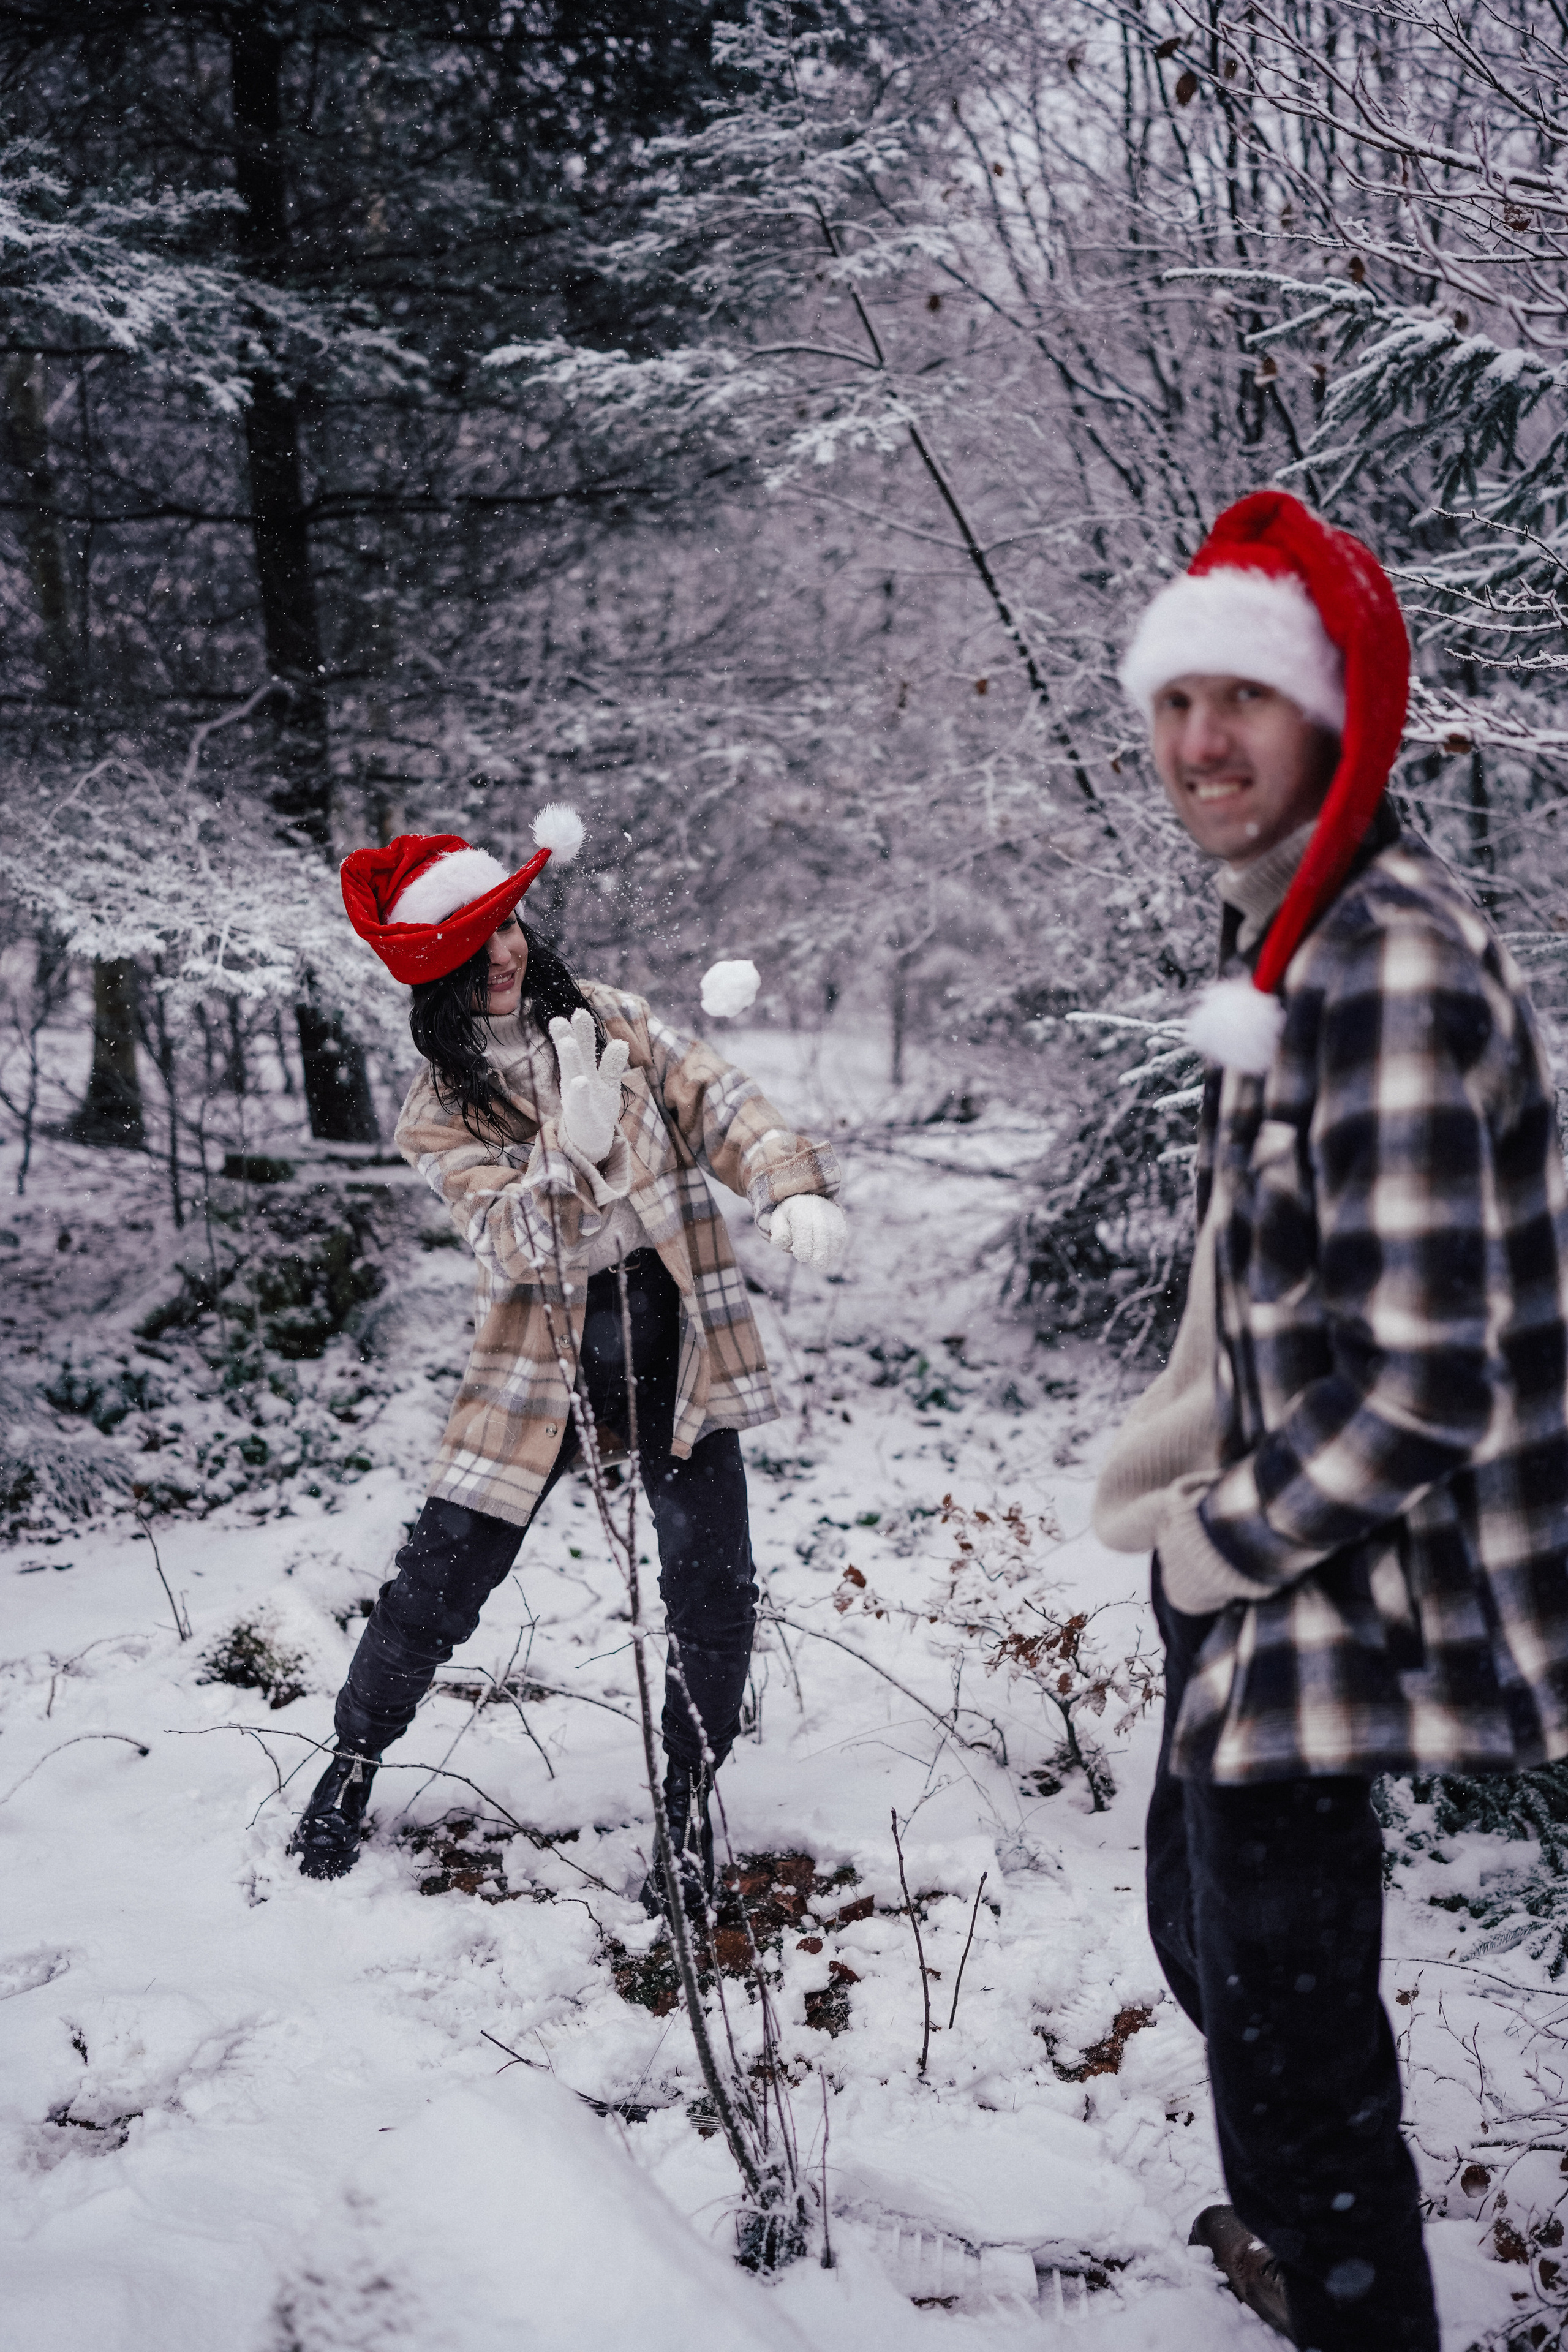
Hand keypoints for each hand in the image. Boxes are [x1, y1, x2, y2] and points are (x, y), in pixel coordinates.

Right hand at [549, 1008, 629, 1165]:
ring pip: (574, 1074)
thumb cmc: (596, 1108)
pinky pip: (582, 1101)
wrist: (589, 1142)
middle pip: (576, 1055)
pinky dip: (581, 1091)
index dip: (581, 1030)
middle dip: (571, 1037)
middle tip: (561, 1018)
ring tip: (568, 1043)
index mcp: (584, 1071)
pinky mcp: (582, 1114)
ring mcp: (578, 1097)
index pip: (583, 1047)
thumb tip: (621, 1043)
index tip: (578, 1012)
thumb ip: (611, 1064)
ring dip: (571, 1059)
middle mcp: (578, 1080)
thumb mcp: (606, 1084)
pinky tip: (581, 1081)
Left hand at [766, 1195, 847, 1272]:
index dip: (804, 1246)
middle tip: (817, 1266)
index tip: (802, 1257)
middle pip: (823, 1233)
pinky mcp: (839, 1220)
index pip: (804, 1229)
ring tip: (822, 1263)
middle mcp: (817, 1210)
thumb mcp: (778, 1220)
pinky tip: (828, 1255)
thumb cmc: (790, 1215)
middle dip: (821, 1253)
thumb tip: (782, 1243)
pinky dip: (836, 1248)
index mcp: (800, 1209)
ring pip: (835, 1235)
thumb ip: (778, 1233)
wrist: (807, 1199)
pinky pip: (841, 1236)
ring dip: (830, 1252)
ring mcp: (831, 1214)